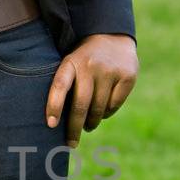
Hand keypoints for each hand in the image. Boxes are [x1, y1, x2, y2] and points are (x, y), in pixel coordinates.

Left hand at [46, 34, 138, 148]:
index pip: (60, 86)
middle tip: (70, 143)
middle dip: (74, 128)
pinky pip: (114, 106)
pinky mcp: (127, 76)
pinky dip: (106, 113)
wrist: (112, 36)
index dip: (54, 106)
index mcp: (71, 62)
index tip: (51, 125)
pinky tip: (102, 111)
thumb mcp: (70, 63)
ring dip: (91, 122)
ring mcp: (110, 71)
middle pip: (81, 105)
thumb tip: (56, 123)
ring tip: (88, 125)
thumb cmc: (83, 60)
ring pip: (98, 109)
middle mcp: (91, 65)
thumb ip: (66, 86)